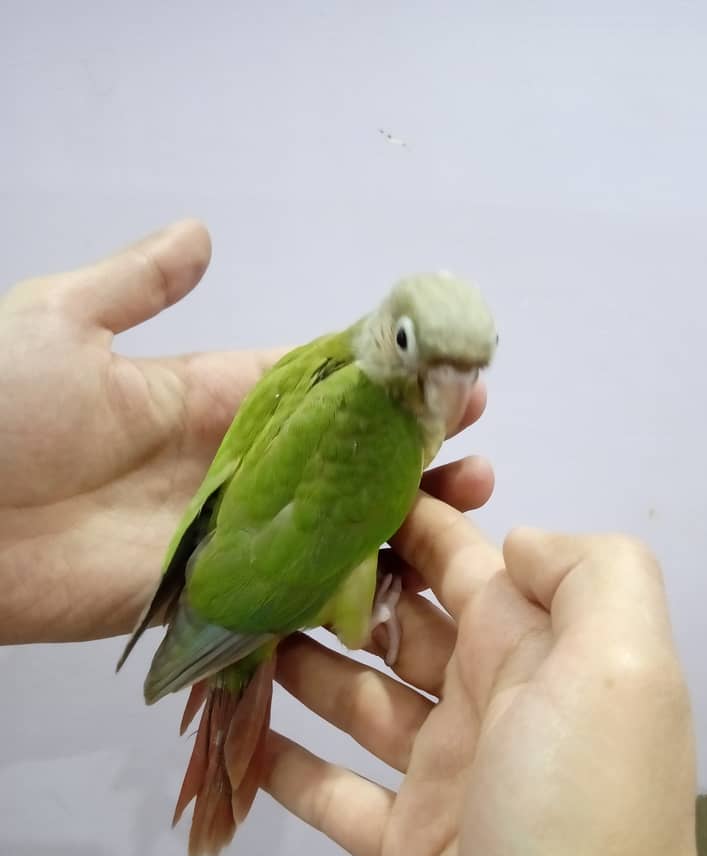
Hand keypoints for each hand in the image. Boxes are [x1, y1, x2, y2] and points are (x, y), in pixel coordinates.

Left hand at [0, 222, 489, 643]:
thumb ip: (140, 286)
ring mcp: (228, 541)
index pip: (312, 388)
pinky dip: (356, 589)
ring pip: (335, 528)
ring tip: (472, 498)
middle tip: (478, 437)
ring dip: (404, 514)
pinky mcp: (216, 603)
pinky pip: (297, 596)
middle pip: (340, 463)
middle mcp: (230, 473)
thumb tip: (202, 235)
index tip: (444, 370)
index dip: (377, 382)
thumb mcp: (62, 322)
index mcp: (203, 401)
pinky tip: (418, 576)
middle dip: (410, 449)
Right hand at [265, 502, 706, 855]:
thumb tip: (515, 540)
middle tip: (249, 564)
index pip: (466, 562)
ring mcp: (450, 779)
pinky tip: (235, 739)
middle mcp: (496, 705)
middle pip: (401, 625)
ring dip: (299, 668)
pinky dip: (289, 766)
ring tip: (227, 634)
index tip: (322, 491)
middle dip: (334, 590)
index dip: (404, 521)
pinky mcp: (409, 849)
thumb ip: (589, 575)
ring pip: (361, 700)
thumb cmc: (582, 825)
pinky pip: (338, 792)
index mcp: (541, 656)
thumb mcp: (621, 672)